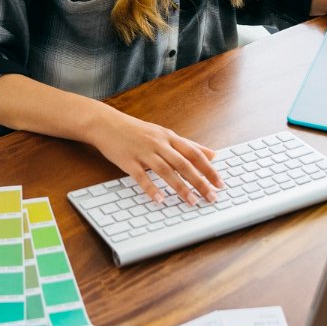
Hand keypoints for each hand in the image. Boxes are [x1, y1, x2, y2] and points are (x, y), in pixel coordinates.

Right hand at [87, 107, 221, 204]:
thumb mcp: (164, 133)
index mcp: (169, 137)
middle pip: (184, 164)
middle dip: (199, 182)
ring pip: (166, 171)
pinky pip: (142, 177)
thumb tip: (213, 154)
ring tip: (191, 201)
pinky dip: (151, 188)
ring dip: (180, 187)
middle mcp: (159, 144)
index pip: (194, 154)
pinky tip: (160, 200)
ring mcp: (143, 152)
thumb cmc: (136, 130)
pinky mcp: (128, 161)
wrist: (106, 123)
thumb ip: (188, 145)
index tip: (220, 183)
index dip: (209, 169)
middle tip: (211, 197)